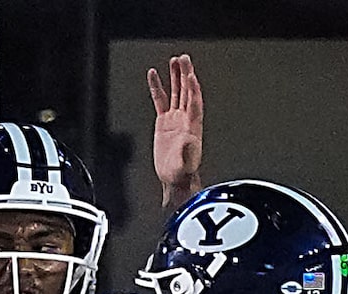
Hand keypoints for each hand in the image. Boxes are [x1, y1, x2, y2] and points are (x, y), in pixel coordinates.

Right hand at [149, 55, 203, 205]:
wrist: (174, 180)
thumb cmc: (182, 175)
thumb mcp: (185, 165)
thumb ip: (187, 153)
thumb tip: (188, 142)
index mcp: (193, 127)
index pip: (194, 102)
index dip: (192, 88)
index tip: (190, 74)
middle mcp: (185, 120)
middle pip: (186, 92)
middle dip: (186, 75)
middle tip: (184, 59)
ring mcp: (175, 119)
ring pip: (175, 92)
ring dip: (175, 77)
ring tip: (175, 61)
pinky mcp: (164, 122)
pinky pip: (160, 100)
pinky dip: (157, 87)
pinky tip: (153, 75)